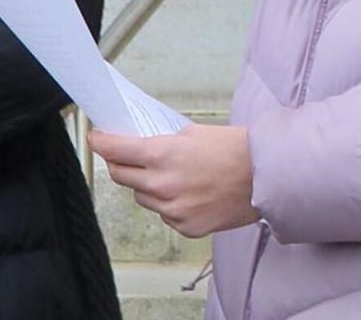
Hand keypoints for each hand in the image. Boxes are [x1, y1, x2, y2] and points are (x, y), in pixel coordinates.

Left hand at [89, 124, 259, 238]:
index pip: (113, 150)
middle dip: (119, 163)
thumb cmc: (232, 150)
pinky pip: (163, 214)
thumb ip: (159, 141)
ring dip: (145, 186)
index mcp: (160, 156)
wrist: (264, 177)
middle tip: (125, 155)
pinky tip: (187, 193)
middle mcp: (161, 186)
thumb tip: (137, 141)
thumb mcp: (189, 133)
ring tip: (168, 175)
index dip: (100, 142)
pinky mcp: (186, 227)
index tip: (96, 138)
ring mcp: (173, 210)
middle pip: (120, 176)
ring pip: (141, 197)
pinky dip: (168, 204)